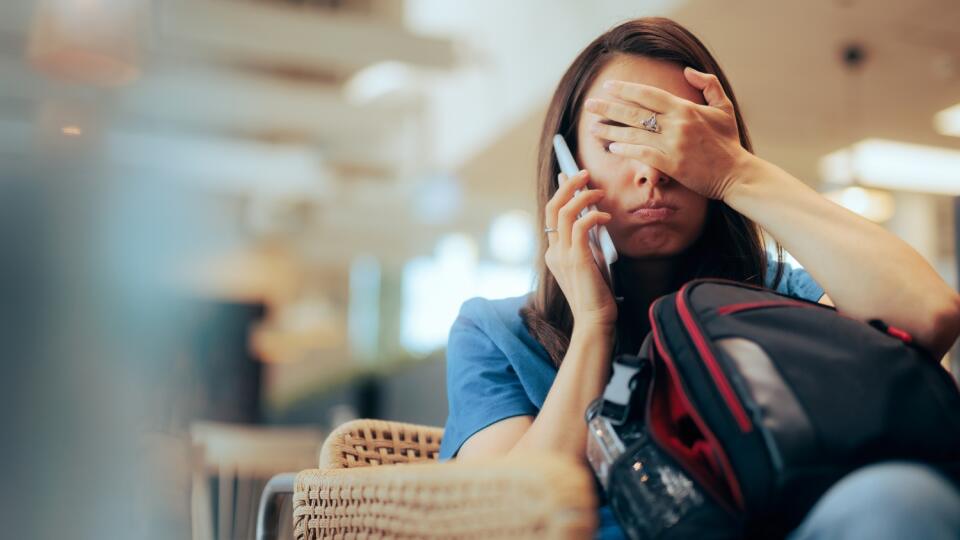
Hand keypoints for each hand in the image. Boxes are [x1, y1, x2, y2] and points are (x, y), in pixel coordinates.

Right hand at [543, 169, 617, 328]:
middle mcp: (553, 251)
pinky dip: (594, 216)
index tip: (569, 176)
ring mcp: (562, 255)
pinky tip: (606, 217)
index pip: (551, 214)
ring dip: (582, 196)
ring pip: (564, 212)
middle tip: (584, 173)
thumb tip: (594, 218)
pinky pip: (581, 226)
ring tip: (598, 192)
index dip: (560, 193)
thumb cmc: (596, 295)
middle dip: (568, 186)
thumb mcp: (590, 262)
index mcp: (554, 253)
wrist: (594, 321)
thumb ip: (587, 242)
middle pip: (552, 207)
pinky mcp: (576, 259)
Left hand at [584, 67, 751, 200]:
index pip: (649, 94)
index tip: (608, 86)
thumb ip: (708, 84)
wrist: (737, 174)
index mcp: (685, 108)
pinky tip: (612, 147)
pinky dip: (626, 149)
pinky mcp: (671, 165)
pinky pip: (642, 154)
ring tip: (593, 128)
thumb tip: (687, 71)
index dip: (626, 90)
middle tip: (590, 105)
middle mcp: (676, 124)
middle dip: (608, 107)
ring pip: (634, 134)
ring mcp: (672, 144)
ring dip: (610, 130)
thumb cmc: (729, 142)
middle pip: (635, 113)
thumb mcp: (723, 107)